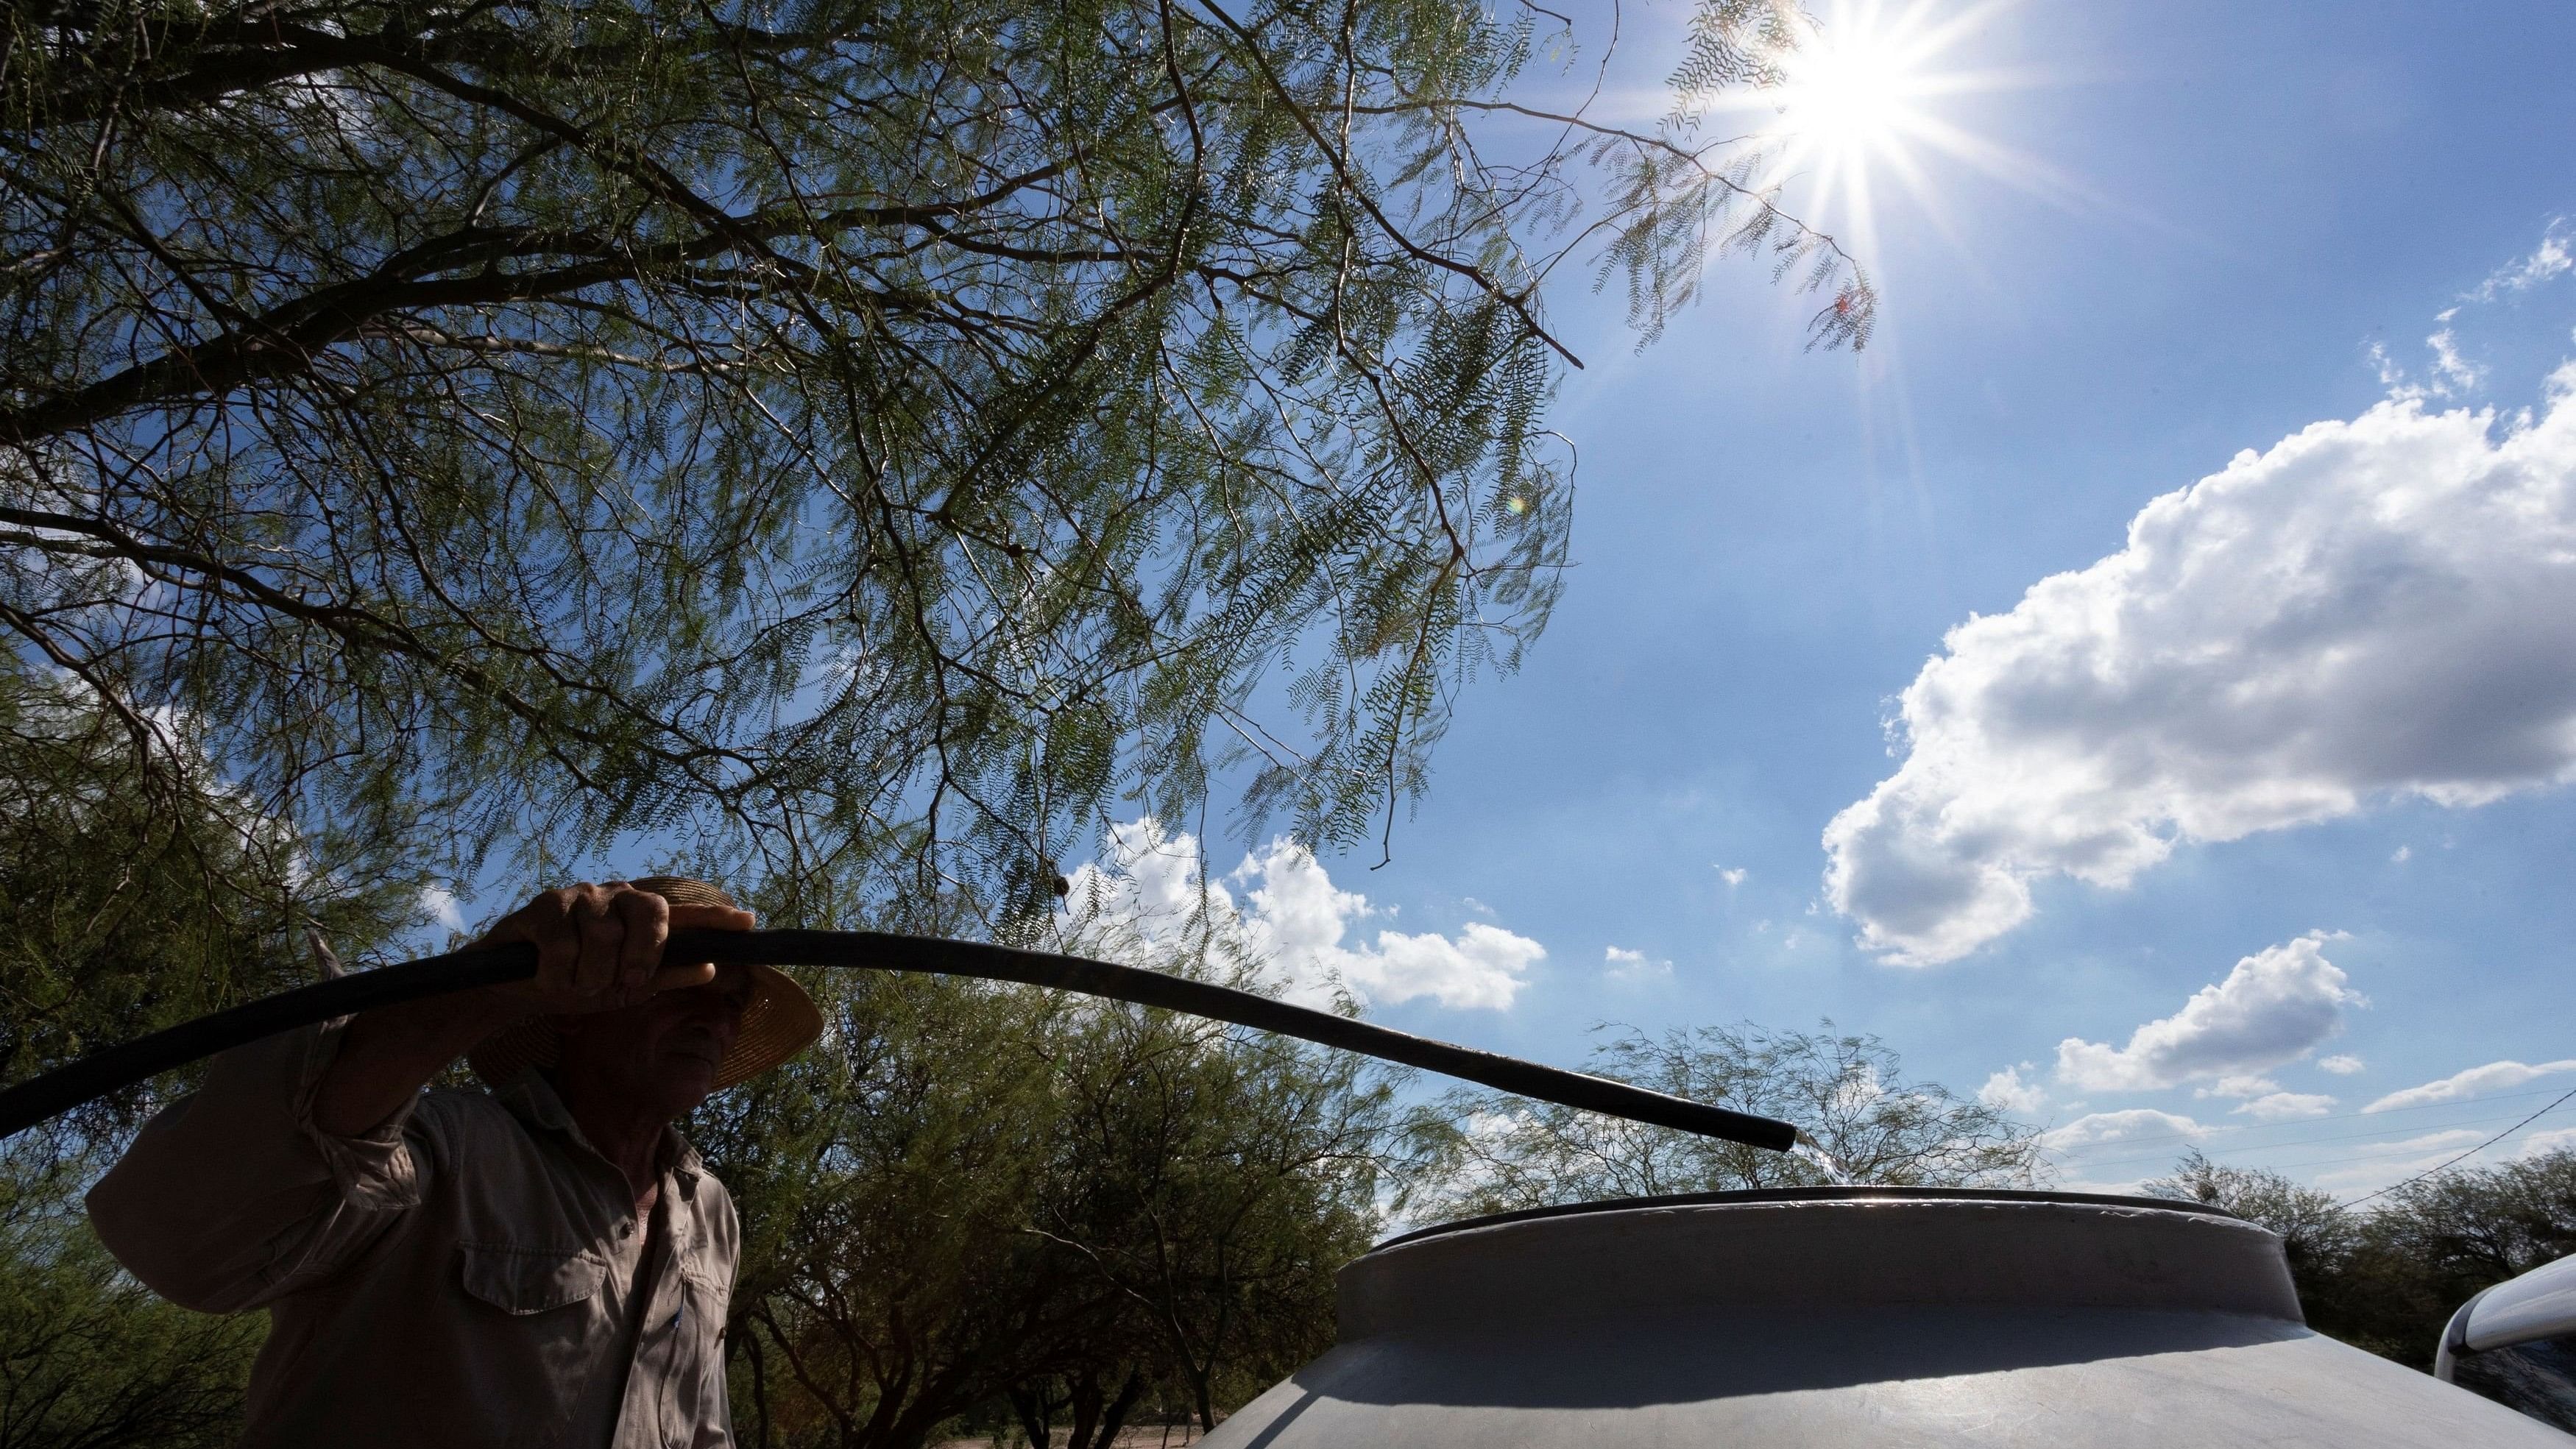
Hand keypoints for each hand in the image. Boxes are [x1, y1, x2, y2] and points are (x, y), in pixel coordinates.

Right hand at [478, 882, 755, 1015]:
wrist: (510, 990)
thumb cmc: (572, 983)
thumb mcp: (621, 989)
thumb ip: (662, 976)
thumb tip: (709, 968)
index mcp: (636, 917)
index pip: (682, 913)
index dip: (714, 917)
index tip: (748, 922)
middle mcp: (613, 897)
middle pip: (649, 912)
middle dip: (641, 955)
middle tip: (624, 983)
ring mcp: (579, 896)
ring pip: (604, 935)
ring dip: (589, 976)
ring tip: (575, 985)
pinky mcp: (542, 905)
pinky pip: (563, 943)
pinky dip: (558, 972)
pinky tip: (547, 977)